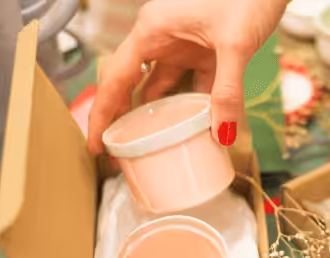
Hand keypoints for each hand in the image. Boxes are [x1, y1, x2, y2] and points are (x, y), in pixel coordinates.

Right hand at [87, 0, 287, 152]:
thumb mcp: (235, 45)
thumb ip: (228, 91)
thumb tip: (221, 134)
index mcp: (152, 30)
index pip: (116, 79)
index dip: (102, 114)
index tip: (94, 145)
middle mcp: (161, 37)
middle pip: (131, 86)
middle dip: (123, 120)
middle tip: (116, 156)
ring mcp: (183, 45)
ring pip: (160, 88)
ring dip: (158, 117)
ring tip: (150, 149)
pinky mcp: (206, 51)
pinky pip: (191, 85)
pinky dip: (192, 108)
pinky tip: (193, 131)